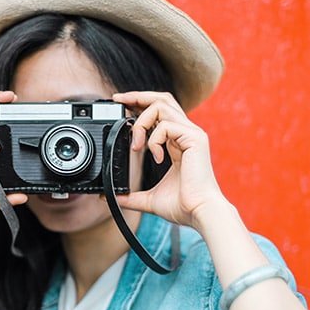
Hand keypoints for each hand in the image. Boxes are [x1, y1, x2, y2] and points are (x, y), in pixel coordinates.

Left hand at [111, 91, 227, 230]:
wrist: (200, 213)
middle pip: (162, 99)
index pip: (160, 112)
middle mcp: (186, 133)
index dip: (140, 105)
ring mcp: (192, 134)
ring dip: (142, 121)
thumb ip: (130, 196)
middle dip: (138, 96)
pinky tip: (157, 157)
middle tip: (118, 100)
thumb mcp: (150, 199)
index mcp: (179, 142)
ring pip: (162, 105)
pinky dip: (154, 139)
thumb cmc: (183, 206)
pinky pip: (166, 126)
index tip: (121, 106)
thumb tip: (109, 197)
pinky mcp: (195, 138)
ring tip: (136, 144)